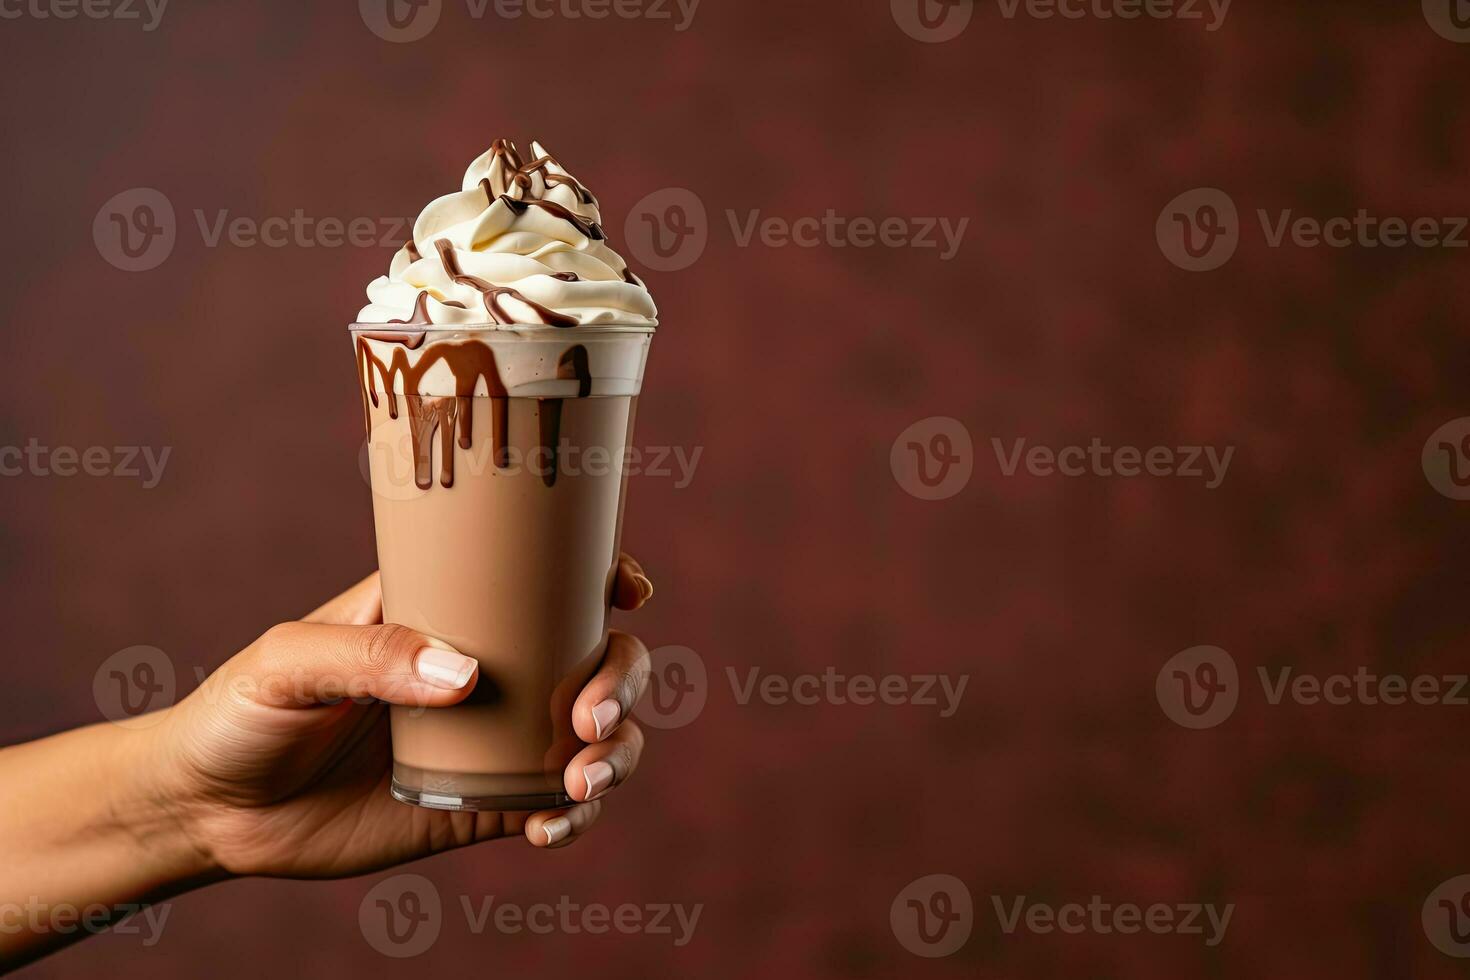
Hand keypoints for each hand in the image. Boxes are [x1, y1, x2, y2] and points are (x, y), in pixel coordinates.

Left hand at [139, 555, 653, 878]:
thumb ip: (370, 656)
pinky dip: (575, 815)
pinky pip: (555, 804)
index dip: (603, 576)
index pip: (544, 578)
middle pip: (597, 655)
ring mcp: (491, 737)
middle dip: (622, 680)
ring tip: (578, 781)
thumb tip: (467, 676)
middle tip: (591, 718)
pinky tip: (549, 826)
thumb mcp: (288, 661)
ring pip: (596, 733)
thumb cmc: (241, 711)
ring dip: (618, 753)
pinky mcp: (481, 804)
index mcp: (448, 608)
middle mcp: (487, 667)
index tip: (628, 592)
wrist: (209, 813)